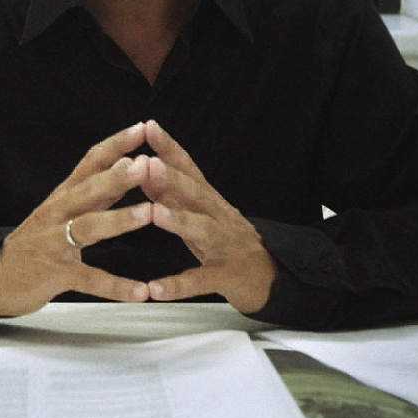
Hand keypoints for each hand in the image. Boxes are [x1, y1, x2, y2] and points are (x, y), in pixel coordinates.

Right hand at [0, 123, 155, 316]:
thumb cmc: (34, 243)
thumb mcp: (60, 211)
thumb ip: (93, 193)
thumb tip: (124, 163)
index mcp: (62, 197)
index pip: (89, 163)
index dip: (114, 145)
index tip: (141, 129)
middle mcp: (57, 214)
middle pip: (89, 190)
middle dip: (118, 176)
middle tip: (148, 163)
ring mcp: (55, 243)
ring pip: (89, 227)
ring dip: (121, 219)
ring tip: (151, 213)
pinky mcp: (55, 274)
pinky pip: (89, 279)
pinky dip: (115, 286)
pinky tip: (140, 292)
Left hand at [135, 120, 277, 314]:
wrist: (273, 277)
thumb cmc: (228, 241)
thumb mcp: (200, 214)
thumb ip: (173, 195)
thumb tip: (144, 170)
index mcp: (210, 201)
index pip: (189, 169)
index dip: (170, 148)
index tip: (148, 127)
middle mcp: (219, 217)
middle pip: (196, 193)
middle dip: (172, 177)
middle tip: (146, 163)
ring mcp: (225, 246)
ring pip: (203, 230)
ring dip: (178, 221)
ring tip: (155, 214)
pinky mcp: (226, 276)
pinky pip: (200, 281)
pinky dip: (177, 285)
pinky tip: (155, 289)